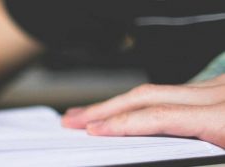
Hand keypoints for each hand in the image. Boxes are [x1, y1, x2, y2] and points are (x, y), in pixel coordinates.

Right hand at [62, 74, 224, 147]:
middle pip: (146, 96)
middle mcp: (218, 94)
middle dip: (104, 108)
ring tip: (90, 114)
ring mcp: (217, 87)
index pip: (158, 117)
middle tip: (73, 119)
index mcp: (224, 118)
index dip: (120, 124)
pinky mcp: (217, 86)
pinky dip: (142, 101)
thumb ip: (187, 154)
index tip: (91, 131)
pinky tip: (125, 108)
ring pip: (154, 90)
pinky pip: (171, 90)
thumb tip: (145, 152)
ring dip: (118, 103)